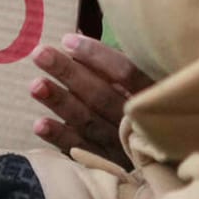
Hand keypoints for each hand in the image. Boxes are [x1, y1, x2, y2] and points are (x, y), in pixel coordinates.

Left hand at [29, 33, 151, 166]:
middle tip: (40, 54)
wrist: (163, 161)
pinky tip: (39, 124)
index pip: (126, 72)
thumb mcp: (141, 81)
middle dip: (69, 74)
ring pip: (88, 121)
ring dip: (60, 102)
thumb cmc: (147, 106)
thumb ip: (112, 63)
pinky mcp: (106, 163)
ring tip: (35, 85)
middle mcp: (137, 119)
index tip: (68, 40)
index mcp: (152, 92)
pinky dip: (60, 136)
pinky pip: (80, 149)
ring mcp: (122, 144)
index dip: (97, 55)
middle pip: (101, 94)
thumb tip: (75, 35)